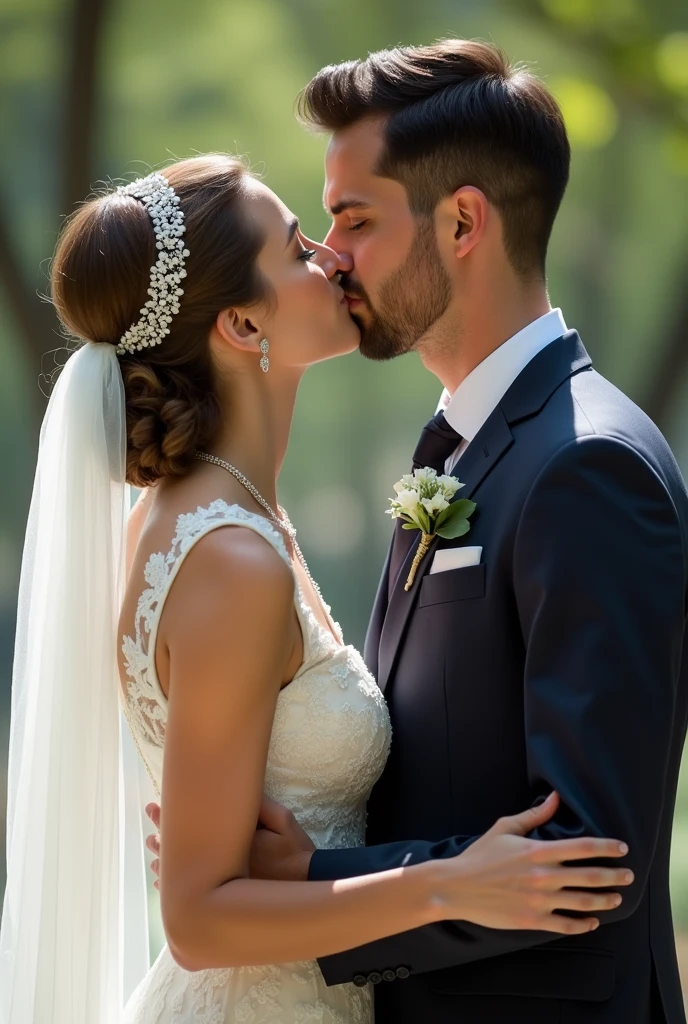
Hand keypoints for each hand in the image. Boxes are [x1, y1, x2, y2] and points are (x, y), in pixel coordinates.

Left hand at [145, 796, 315, 888]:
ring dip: (164, 860)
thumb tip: (239, 792)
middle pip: (181, 848)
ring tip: (151, 850)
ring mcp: (219, 884)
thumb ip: (261, 806)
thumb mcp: (284, 820)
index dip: (170, 817)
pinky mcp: (223, 898)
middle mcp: (219, 864)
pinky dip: (173, 887)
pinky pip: (189, 894)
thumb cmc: (296, 851)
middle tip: (149, 823)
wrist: (307, 885)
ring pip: (180, 873)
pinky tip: (163, 882)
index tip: (155, 807)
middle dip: (162, 836)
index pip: (192, 826)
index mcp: (229, 842)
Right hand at [431, 792, 633, 933]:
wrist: (457, 887)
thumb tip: (555, 798)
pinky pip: (566, 924)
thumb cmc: (480, 855)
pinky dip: (584, 924)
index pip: (582, 847)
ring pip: (583, 902)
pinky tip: (593, 921)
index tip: (622, 848)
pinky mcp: (533, 920)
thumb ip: (534, 816)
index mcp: (538, 851)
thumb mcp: (505, 828)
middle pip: (590, 876)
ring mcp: (539, 900)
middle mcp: (543, 876)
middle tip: (629, 876)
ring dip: (605, 900)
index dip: (606, 847)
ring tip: (617, 898)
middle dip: (615, 876)